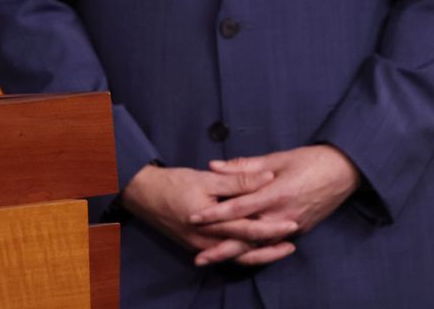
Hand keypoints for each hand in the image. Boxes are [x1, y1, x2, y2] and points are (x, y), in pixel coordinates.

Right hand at [121, 162, 298, 267]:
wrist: (141, 194)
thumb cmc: (172, 183)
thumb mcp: (206, 178)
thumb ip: (238, 180)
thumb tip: (267, 178)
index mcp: (210, 222)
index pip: (248, 229)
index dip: (272, 227)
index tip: (292, 223)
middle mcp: (206, 240)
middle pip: (245, 250)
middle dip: (270, 248)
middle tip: (292, 243)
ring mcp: (200, 247)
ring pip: (235, 256)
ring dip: (258, 254)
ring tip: (278, 249)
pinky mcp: (196, 247)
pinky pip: (223, 254)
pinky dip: (241, 253)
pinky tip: (252, 248)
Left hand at [187, 145, 362, 264]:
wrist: (346, 172)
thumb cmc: (310, 160)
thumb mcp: (276, 159)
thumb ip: (244, 166)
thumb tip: (214, 166)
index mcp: (276, 193)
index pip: (239, 208)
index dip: (215, 214)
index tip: (194, 218)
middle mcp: (283, 214)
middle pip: (248, 236)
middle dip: (222, 248)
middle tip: (198, 256)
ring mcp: (293, 225)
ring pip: (260, 245)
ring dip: (237, 253)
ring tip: (214, 258)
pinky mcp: (299, 230)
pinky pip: (273, 243)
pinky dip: (255, 250)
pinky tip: (239, 254)